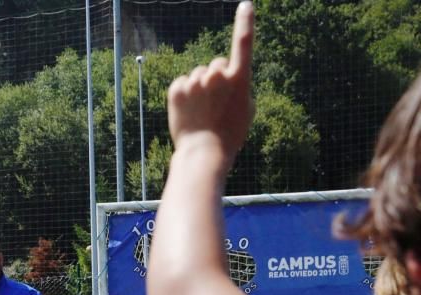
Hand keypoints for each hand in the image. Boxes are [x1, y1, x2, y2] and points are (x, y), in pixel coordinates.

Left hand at [167, 1, 253, 159]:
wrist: (204, 152)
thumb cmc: (230, 134)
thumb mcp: (246, 109)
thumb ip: (239, 87)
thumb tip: (228, 78)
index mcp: (239, 78)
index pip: (243, 43)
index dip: (245, 22)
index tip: (246, 5)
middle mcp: (217, 75)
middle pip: (216, 65)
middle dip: (216, 79)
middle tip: (214, 104)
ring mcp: (196, 81)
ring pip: (198, 76)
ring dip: (199, 88)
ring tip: (201, 112)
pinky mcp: (177, 88)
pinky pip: (182, 83)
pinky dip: (183, 94)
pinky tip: (188, 111)